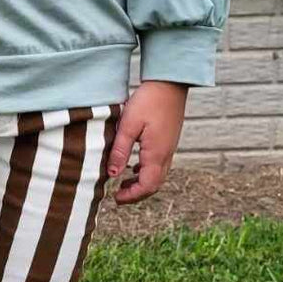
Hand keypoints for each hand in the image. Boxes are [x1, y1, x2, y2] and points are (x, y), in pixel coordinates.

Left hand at [108, 80, 188, 204]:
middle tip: (118, 196)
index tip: (115, 199)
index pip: (147, 186)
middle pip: (154, 185)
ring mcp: (169, 147)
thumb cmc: (148, 101)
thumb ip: (120, 151)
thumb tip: (112, 175)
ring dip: (141, 184)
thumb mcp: (128, 125)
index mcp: (156, 153)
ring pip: (157, 175)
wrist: (170, 82)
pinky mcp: (168, 140)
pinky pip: (159, 164)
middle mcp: (166, 154)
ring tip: (123, 183)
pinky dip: (146, 171)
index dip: (131, 196)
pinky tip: (134, 167)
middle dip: (136, 194)